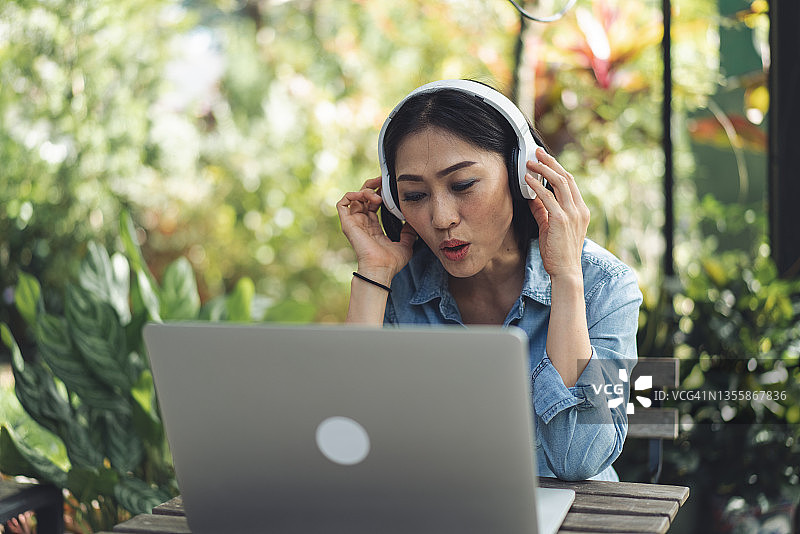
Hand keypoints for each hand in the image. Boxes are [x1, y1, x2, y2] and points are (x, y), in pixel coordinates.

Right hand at [337, 177, 416, 284]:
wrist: (381, 269)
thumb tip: (413, 223)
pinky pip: (343, 203)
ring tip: (378, 195)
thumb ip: (408, 233)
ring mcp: (354, 223)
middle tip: (383, 180)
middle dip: (372, 185)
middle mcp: (362, 223)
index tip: (390, 186)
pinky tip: (366, 196)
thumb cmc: (391, 262)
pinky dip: (352, 195)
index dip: (380, 192)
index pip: (373, 203)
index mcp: (373, 226)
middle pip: (362, 197)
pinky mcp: (347, 223)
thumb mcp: (406, 244)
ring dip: (365, 190)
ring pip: (354, 197)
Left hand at [524, 148, 589, 278]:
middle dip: (550, 162)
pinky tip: (528, 180)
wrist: (566, 271)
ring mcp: (572, 214)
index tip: (545, 159)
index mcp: (580, 210)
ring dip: (543, 170)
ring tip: (530, 162)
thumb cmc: (558, 252)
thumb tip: (532, 198)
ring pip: (559, 183)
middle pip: (565, 177)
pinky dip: (537, 186)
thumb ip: (542, 211)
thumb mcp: (551, 227)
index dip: (557, 167)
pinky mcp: (561, 220)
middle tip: (536, 152)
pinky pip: (548, 197)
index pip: (570, 182)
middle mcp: (579, 209)